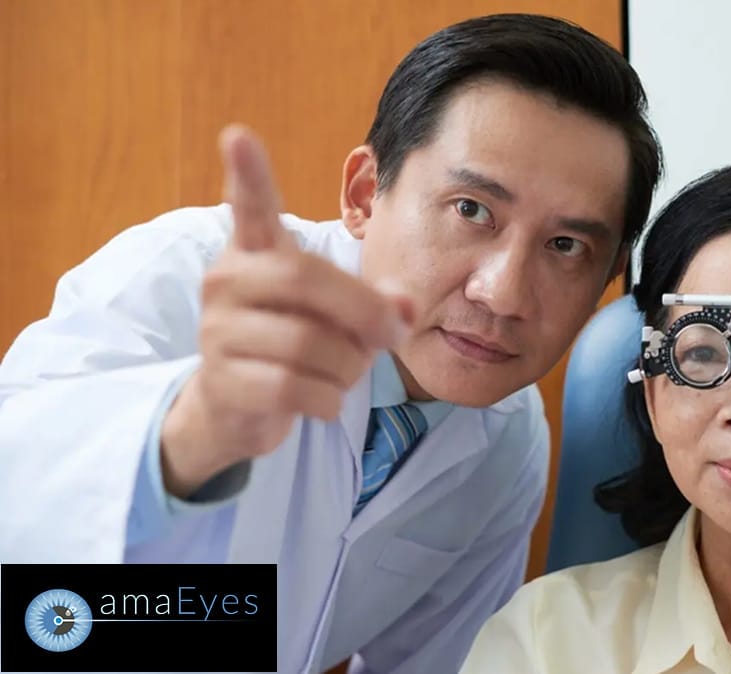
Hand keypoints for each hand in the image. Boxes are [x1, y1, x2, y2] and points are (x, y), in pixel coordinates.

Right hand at [160, 125, 409, 497]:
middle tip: (395, 334)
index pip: (251, 207)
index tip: (238, 135)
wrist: (237, 406)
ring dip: (348, 368)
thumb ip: (374, 301)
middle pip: (307, 279)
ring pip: (312, 346)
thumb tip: (405, 306)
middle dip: (366, 312)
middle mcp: (228, 280)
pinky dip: (329, 401)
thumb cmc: (296, 344)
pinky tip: (321, 398)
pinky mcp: (224, 380)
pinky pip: (298, 390)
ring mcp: (218, 330)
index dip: (248, 174)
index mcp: (257, 251)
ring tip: (340, 371)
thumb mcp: (339, 315)